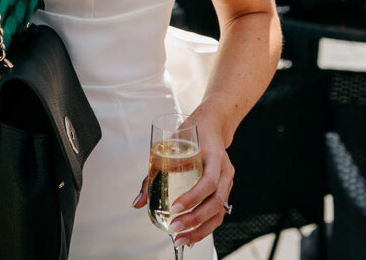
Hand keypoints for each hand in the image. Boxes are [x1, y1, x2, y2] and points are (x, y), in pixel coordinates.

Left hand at [132, 116, 234, 247]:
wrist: (211, 126)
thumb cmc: (191, 134)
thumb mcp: (171, 146)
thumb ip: (154, 174)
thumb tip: (139, 202)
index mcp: (214, 156)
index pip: (208, 181)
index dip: (192, 197)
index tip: (175, 207)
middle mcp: (225, 171)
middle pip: (216, 201)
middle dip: (195, 219)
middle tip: (175, 227)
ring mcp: (227, 181)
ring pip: (220, 211)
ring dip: (201, 229)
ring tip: (182, 239)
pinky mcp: (224, 190)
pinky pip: (219, 212)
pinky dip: (206, 227)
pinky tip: (192, 236)